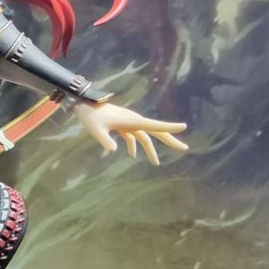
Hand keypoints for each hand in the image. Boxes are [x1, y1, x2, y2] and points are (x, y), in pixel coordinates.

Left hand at [73, 99, 187, 163]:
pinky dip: (132, 146)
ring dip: (150, 150)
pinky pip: (132, 136)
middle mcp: (134, 121)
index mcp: (132, 121)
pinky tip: (130, 156)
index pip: (155, 126)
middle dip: (170, 140)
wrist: (83, 104)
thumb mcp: (96, 129)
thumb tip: (112, 151)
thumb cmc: (90, 116)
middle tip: (184, 148)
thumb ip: (105, 140)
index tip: (184, 126)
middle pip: (156, 131)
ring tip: (156, 164)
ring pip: (144, 137)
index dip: (170, 127)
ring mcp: (128, 123)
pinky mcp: (121, 125)